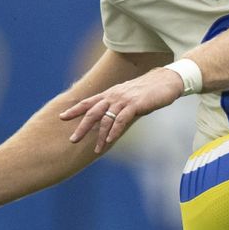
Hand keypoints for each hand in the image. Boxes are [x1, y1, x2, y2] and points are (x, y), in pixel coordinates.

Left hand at [59, 67, 183, 152]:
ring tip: (96, 149)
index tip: (62, 116)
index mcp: (111, 93)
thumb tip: (110, 117)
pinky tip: (110, 140)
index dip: (75, 109)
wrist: (166, 80)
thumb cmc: (148, 90)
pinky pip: (121, 119)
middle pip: (93, 112)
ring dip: (100, 135)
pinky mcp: (135, 105)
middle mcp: (114, 96)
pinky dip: (114, 130)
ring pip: (106, 118)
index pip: (89, 101)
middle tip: (72, 139)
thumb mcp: (129, 96)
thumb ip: (118, 105)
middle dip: (82, 126)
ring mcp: (124, 100)